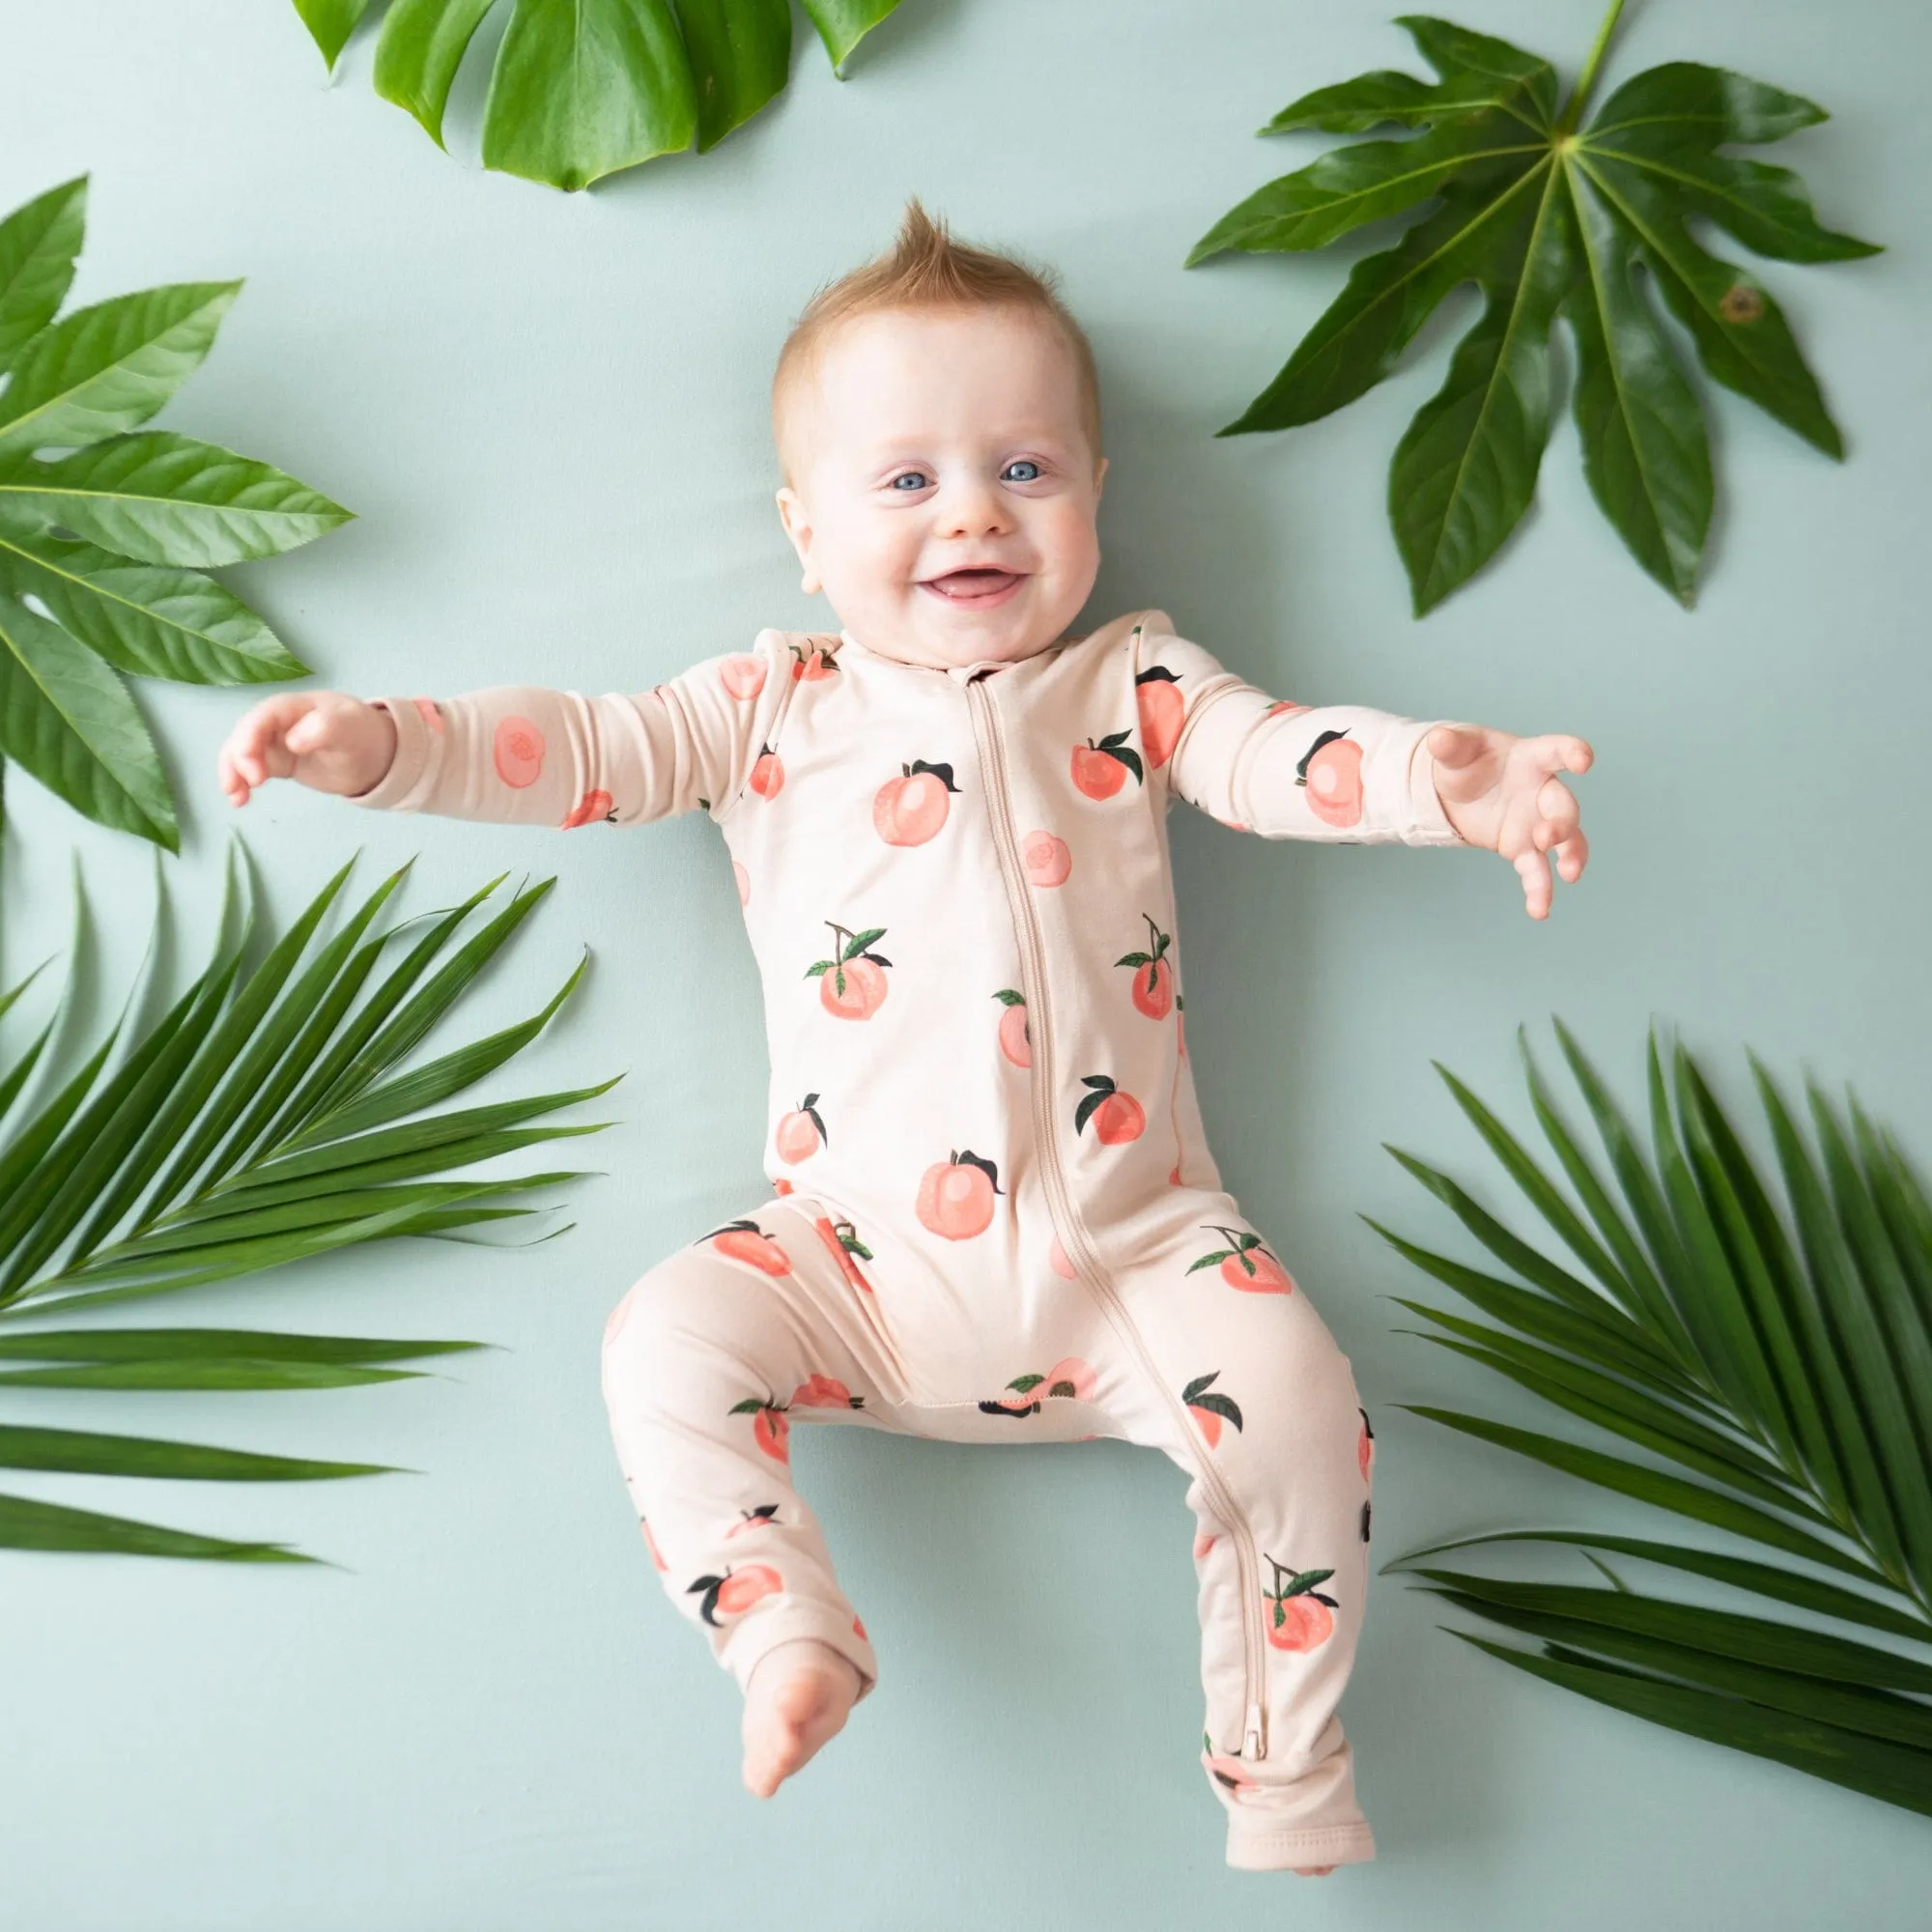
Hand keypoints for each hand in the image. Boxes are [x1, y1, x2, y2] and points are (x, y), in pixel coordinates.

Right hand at [217, 692, 398, 806]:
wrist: (373, 753)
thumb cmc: (360, 733)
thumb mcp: (348, 727)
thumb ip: (325, 728)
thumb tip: (294, 741)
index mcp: (291, 706)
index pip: (260, 718)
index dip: (249, 741)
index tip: (254, 771)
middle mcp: (276, 721)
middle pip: (244, 735)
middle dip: (238, 760)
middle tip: (250, 786)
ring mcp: (273, 741)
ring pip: (240, 753)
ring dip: (233, 773)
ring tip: (236, 799)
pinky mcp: (276, 762)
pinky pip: (251, 769)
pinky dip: (241, 783)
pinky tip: (239, 801)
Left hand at [1425, 723, 1592, 920]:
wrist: (1456, 791)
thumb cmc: (1467, 761)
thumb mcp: (1455, 751)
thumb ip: (1449, 746)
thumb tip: (1436, 738)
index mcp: (1530, 759)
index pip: (1556, 751)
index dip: (1572, 752)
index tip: (1584, 760)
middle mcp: (1541, 791)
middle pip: (1564, 805)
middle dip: (1562, 822)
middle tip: (1546, 837)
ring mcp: (1536, 821)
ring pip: (1565, 841)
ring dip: (1570, 856)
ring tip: (1568, 875)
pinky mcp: (1522, 848)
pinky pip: (1536, 870)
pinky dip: (1540, 890)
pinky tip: (1540, 910)